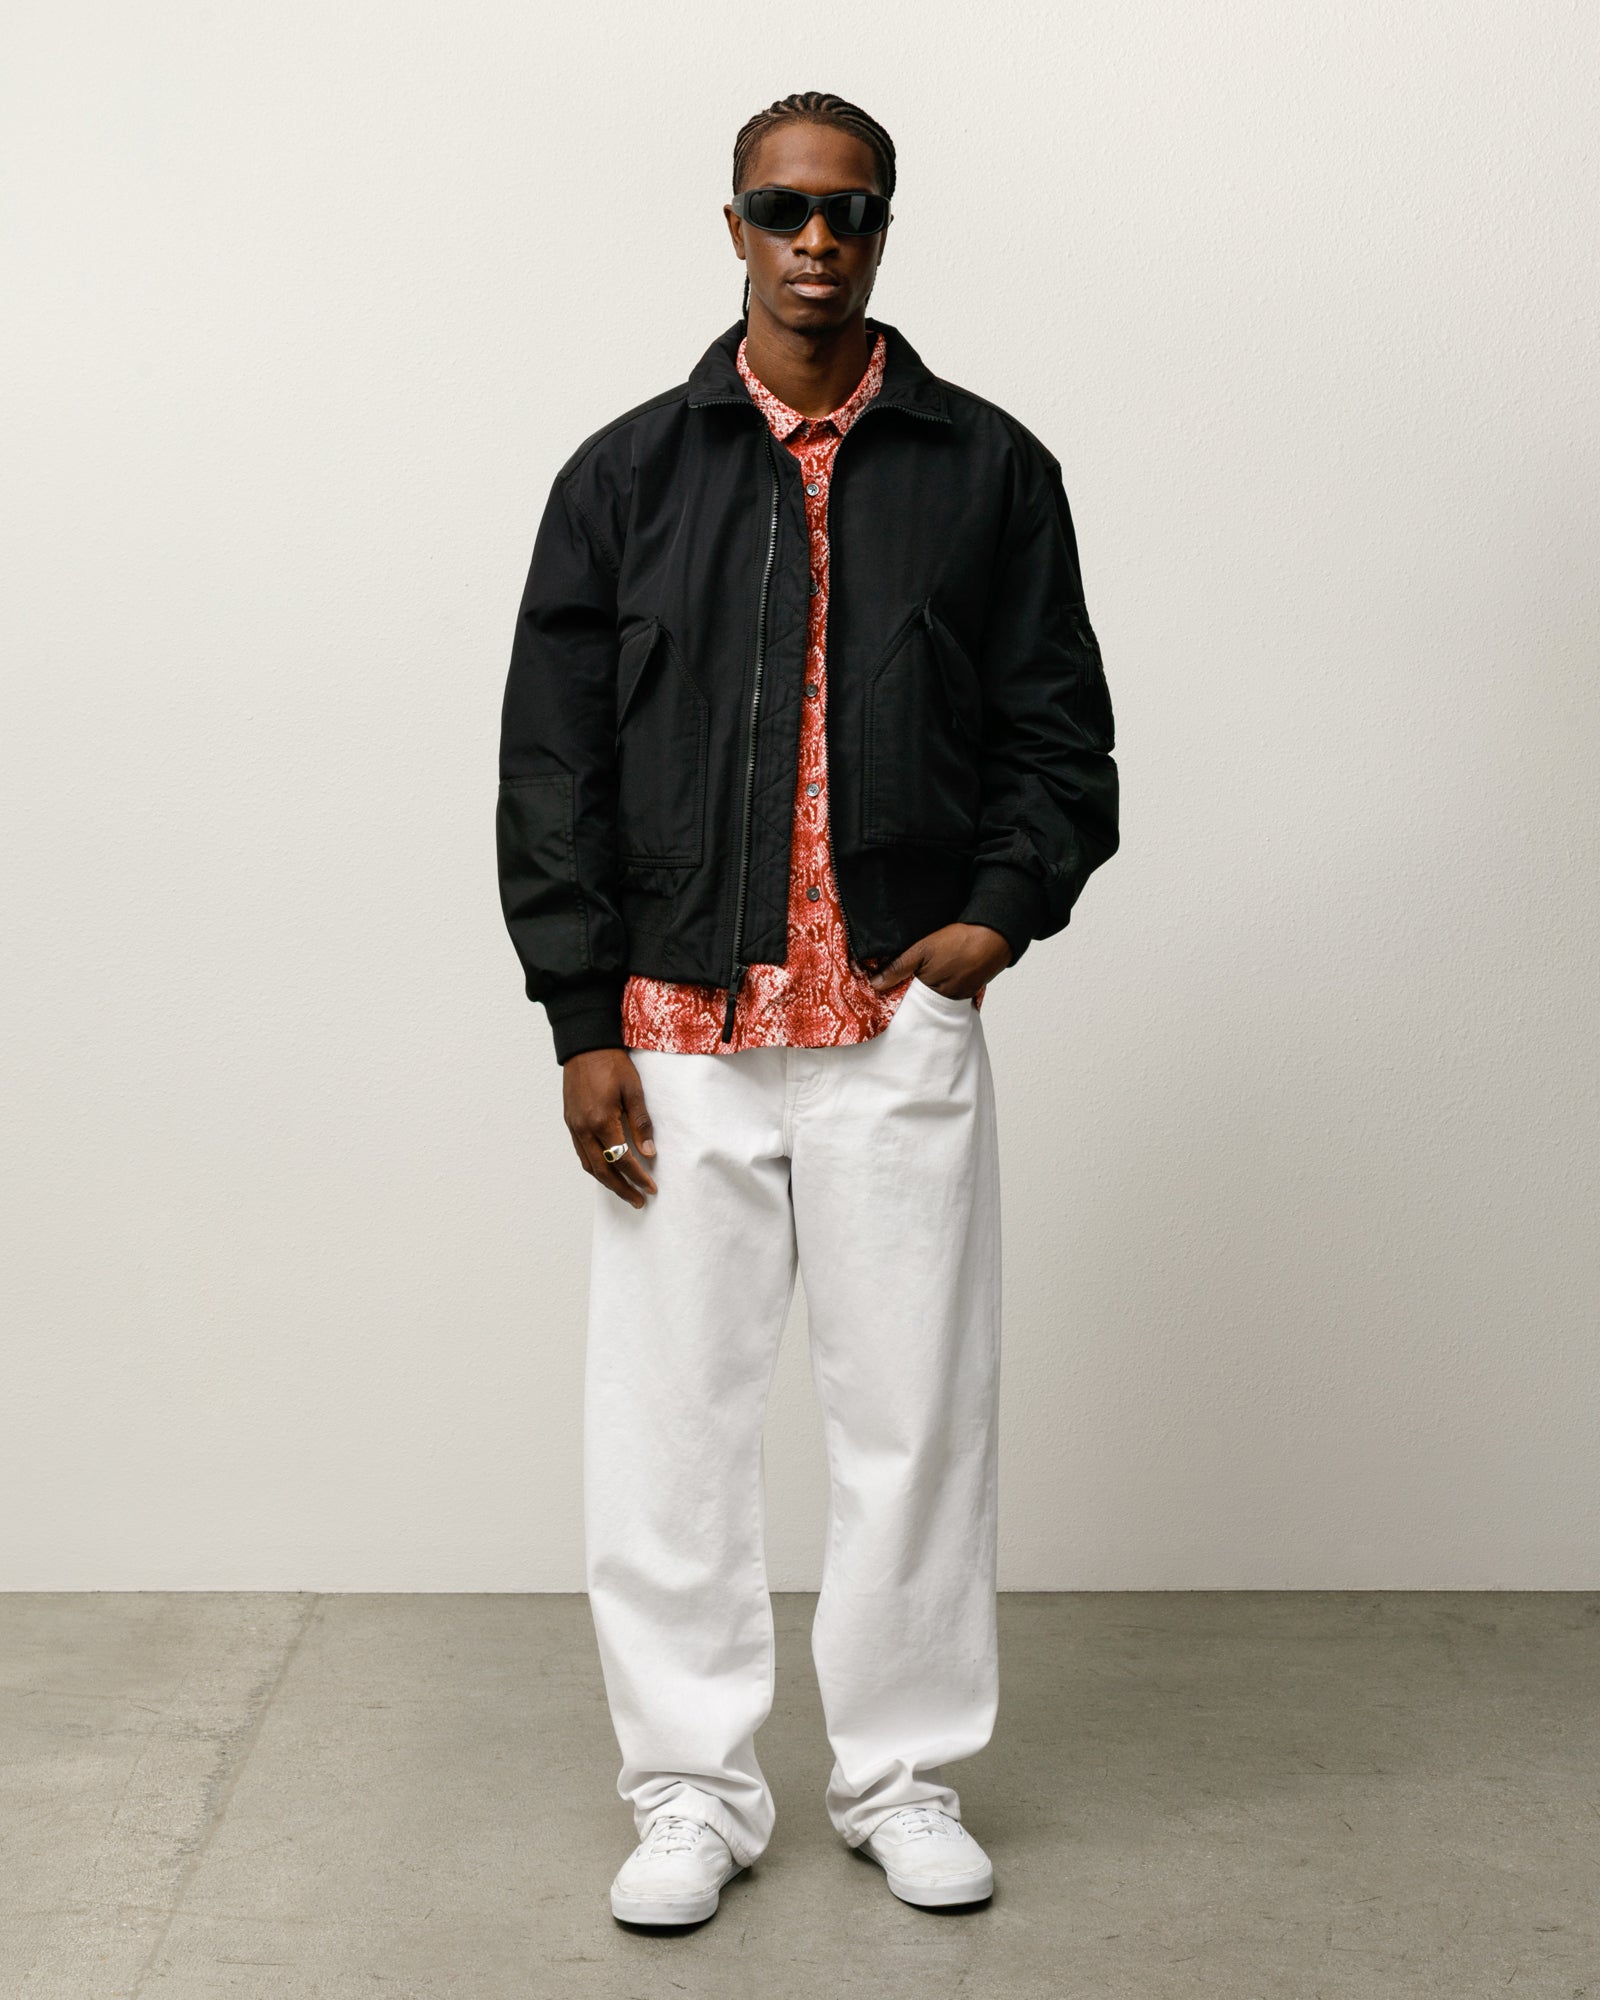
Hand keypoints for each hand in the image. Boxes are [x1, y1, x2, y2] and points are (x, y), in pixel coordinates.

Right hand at [562, 1049, 657, 1206]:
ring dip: (607, 1181)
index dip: (637, 1176)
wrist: (584, 1046)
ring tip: (624, 1191)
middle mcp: (584, 1128)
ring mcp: (574, 1126)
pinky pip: (581, 1153)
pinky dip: (594, 1166)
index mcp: (602, 1121)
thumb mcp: (633, 1090)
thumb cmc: (611, 1064)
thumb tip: (649, 1152)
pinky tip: (606, 1170)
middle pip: (603, 1170)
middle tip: (638, 1201)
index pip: (622, 1159)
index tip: (651, 1188)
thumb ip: (641, 1123)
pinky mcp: (570, 1122)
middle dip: (621, 1188)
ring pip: (589, 1165)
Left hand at [868, 923, 1012, 999]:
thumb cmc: (959, 941)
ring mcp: (961, 996)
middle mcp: (947, 1000)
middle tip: (917, 969)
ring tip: (933, 967)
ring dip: (932, 984)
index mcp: (932, 992)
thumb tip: (875, 985)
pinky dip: (947, 982)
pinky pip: (953, 990)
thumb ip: (898, 967)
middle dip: (916, 988)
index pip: (908, 997)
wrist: (994, 936)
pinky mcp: (971, 990)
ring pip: (938, 994)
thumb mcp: (922, 949)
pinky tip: (947, 968)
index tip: (894, 978)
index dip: (900, 987)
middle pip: (923, 998)